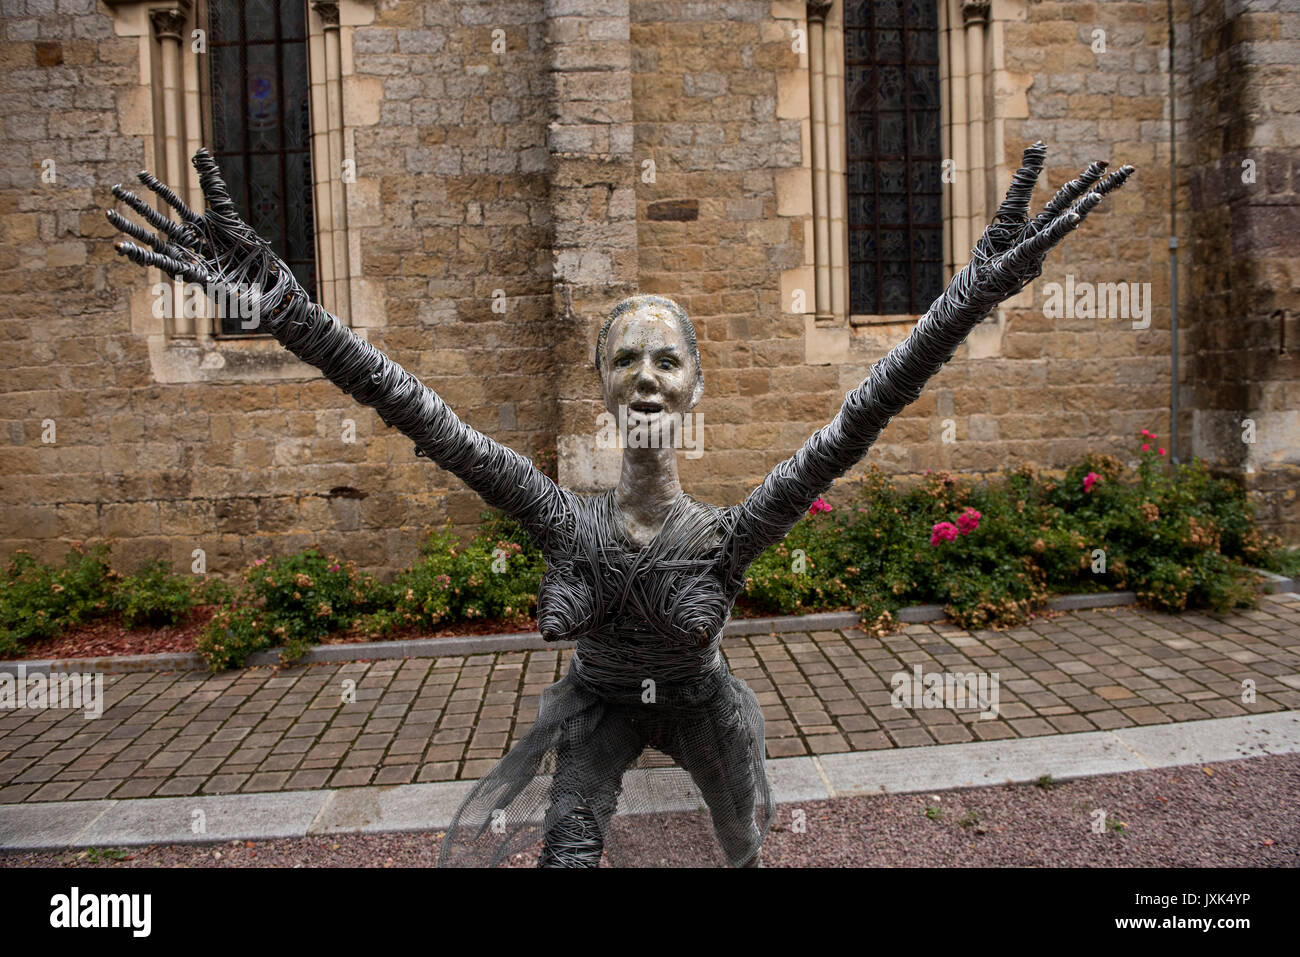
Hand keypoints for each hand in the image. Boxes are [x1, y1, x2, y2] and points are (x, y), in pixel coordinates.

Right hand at [106, 148, 299, 325]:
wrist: (261, 279)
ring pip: (152, 241)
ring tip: (111, 218)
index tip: (139, 173)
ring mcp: (187, 255)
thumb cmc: (246, 249)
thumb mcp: (227, 214)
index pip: (172, 201)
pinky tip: (126, 249)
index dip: (157, 187)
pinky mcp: (189, 273)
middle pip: (156, 218)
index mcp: (197, 225)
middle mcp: (187, 239)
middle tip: (114, 190)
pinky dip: (143, 257)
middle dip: (134, 206)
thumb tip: (201, 151)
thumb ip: (213, 186)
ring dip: (131, 231)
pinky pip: (164, 264)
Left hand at [956, 141, 1133, 313]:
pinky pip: (1041, 241)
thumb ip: (1025, 181)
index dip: (1088, 178)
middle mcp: (1047, 232)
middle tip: (1128, 169)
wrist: (984, 280)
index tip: (1106, 162)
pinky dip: (1057, 231)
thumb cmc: (999, 246)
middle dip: (1101, 189)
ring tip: (1098, 195)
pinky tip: (1072, 220)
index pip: (1071, 195)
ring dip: (1081, 211)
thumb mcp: (1012, 208)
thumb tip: (1038, 145)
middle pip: (1077, 206)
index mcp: (1046, 220)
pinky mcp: (1023, 257)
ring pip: (1062, 225)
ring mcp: (1038, 246)